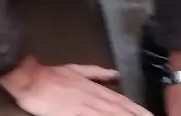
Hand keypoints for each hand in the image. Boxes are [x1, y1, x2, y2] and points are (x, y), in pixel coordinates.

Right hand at [0, 55, 151, 115]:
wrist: (31, 77)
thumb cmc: (51, 75)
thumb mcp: (77, 69)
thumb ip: (96, 73)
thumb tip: (114, 74)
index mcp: (94, 88)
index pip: (121, 101)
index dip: (136, 109)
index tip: (149, 115)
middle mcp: (92, 97)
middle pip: (119, 110)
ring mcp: (83, 106)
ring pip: (109, 115)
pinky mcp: (71, 114)